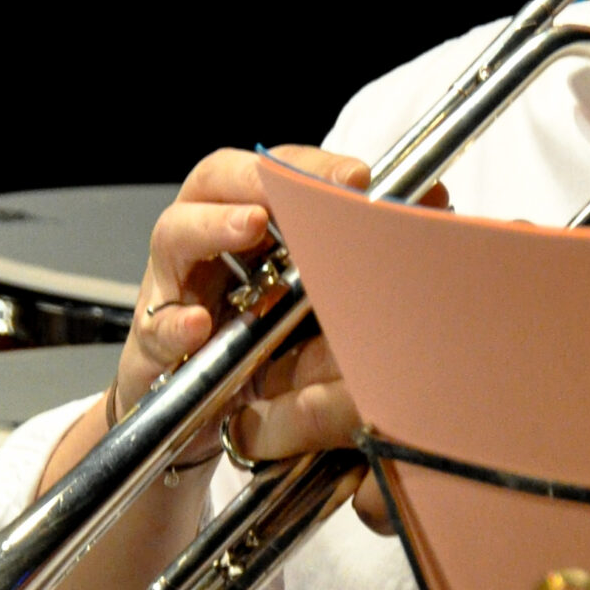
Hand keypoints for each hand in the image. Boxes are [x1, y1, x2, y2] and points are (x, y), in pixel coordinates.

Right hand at [112, 144, 369, 445]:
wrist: (206, 423)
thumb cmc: (264, 349)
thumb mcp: (322, 300)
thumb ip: (366, 252)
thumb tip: (436, 200)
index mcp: (249, 225)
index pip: (269, 169)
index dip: (308, 166)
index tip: (355, 176)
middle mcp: (207, 246)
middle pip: (212, 182)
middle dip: (254, 178)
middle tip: (292, 188)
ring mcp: (174, 292)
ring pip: (173, 236)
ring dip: (211, 226)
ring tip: (250, 225)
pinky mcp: (153, 349)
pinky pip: (154, 330)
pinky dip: (175, 324)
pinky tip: (201, 325)